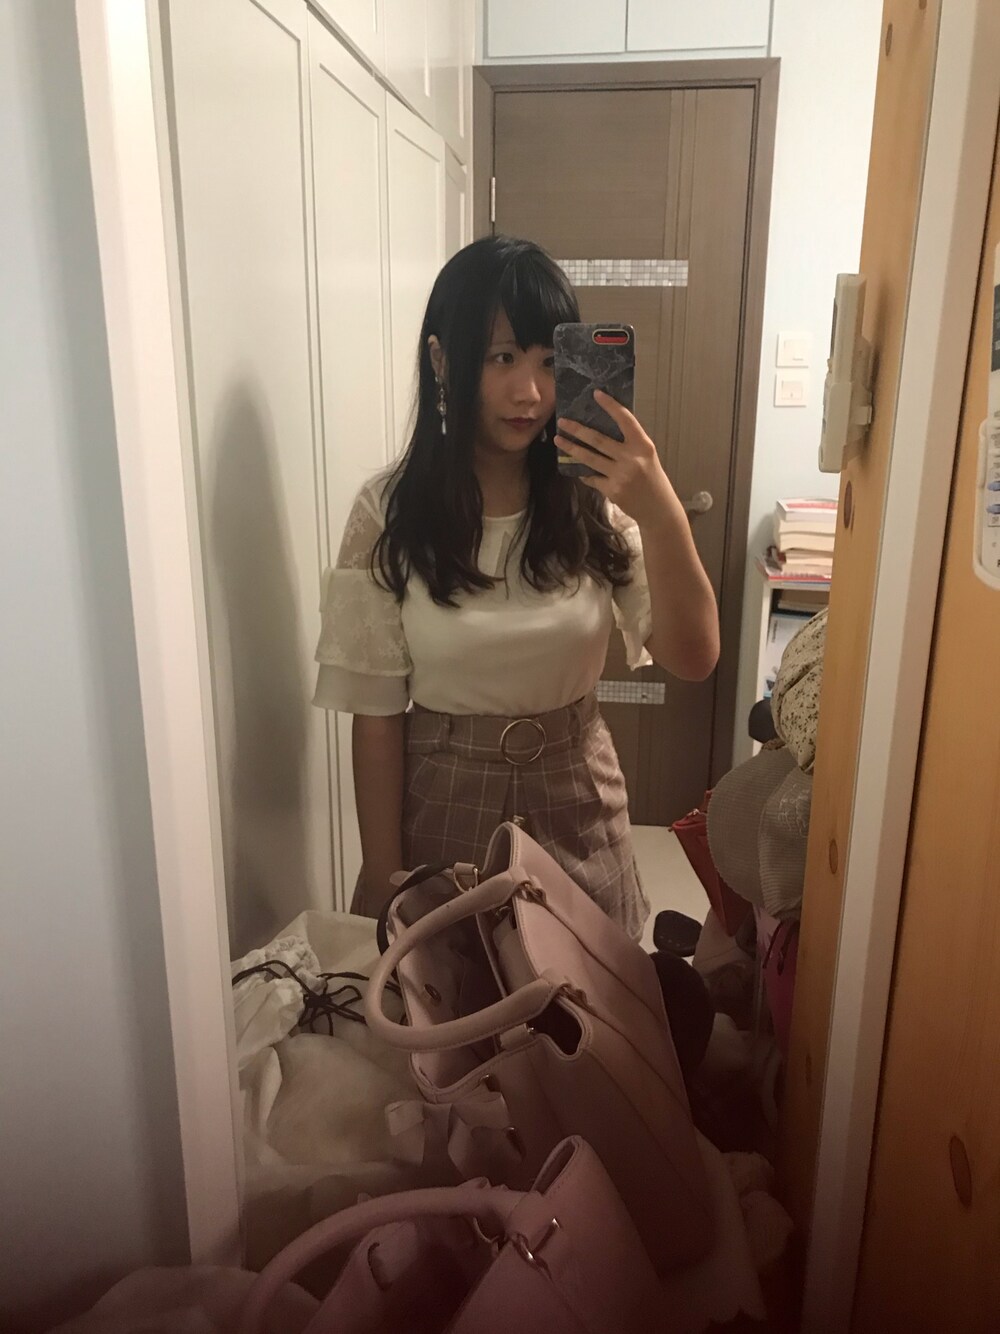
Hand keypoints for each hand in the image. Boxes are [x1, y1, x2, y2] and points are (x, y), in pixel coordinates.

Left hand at [555, 390, 683, 530]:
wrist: (658, 508)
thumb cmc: (651, 478)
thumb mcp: (647, 456)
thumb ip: (630, 443)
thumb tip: (604, 427)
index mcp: (643, 445)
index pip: (625, 419)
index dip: (610, 406)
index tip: (596, 394)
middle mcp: (631, 458)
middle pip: (598, 439)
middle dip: (577, 429)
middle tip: (562, 421)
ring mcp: (621, 475)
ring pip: (589, 458)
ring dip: (571, 448)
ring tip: (558, 440)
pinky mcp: (612, 490)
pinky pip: (592, 477)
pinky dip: (584, 472)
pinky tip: (577, 468)